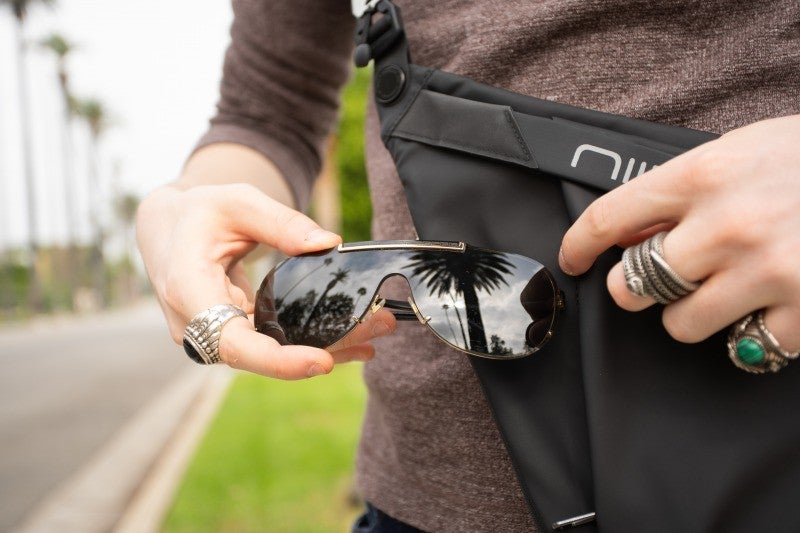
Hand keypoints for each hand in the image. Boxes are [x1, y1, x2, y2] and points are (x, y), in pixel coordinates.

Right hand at [136, 183, 395, 378]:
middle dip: (326, 346)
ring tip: (380, 329)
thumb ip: (281, 222)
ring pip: (275, 354)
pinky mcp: (234, 335)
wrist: (169, 228)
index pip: (233, 344)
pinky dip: (314, 338)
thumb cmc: (198, 213)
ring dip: (329, 344)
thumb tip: (330, 243)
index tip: (324, 361)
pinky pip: (275, 345)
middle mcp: (198, 326)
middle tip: (380, 327)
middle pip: (265, 353)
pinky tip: (356, 335)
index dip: (278, 361)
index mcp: (188, 293)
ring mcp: (214, 336)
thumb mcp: (237, 202)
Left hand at [559, 114, 799, 351]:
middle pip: (635, 284)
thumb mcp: (739, 151)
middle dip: (637, 287)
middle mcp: (725, 226)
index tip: (571, 260)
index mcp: (702, 176)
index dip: (578, 244)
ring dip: (692, 314)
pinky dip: (754, 334)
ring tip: (723, 291)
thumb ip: (679, 190)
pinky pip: (748, 347)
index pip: (609, 218)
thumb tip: (623, 230)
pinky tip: (771, 306)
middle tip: (660, 278)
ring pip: (680, 325)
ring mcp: (765, 271)